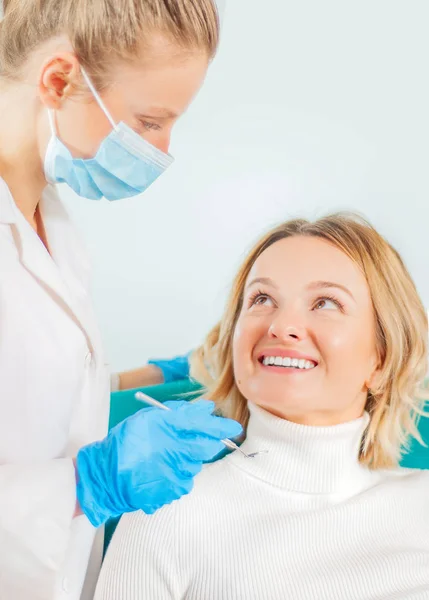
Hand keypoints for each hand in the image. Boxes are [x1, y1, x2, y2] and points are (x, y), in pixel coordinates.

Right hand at [75, 400, 241, 526]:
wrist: (104, 475)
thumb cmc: (125, 442)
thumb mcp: (148, 418)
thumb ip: (179, 412)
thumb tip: (207, 409)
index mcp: (169, 429)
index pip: (205, 426)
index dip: (222, 427)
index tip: (234, 428)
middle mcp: (175, 451)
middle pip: (206, 448)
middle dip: (205, 445)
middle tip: (186, 443)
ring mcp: (174, 474)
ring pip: (194, 465)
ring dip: (186, 461)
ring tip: (164, 459)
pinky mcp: (171, 492)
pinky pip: (183, 482)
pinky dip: (176, 476)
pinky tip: (159, 473)